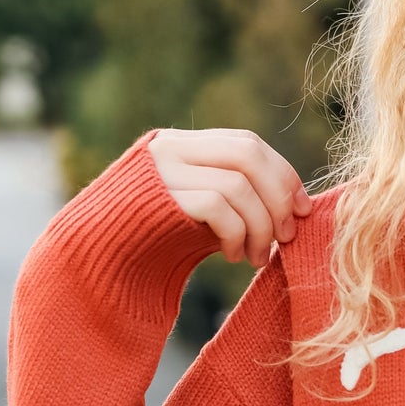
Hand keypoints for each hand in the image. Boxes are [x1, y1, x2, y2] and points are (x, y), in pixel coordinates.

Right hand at [148, 127, 311, 268]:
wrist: (102, 262)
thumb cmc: (159, 242)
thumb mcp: (204, 213)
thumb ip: (237, 198)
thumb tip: (298, 207)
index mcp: (186, 145)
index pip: (248, 144)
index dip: (283, 174)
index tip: (303, 210)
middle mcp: (172, 148)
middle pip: (248, 155)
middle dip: (278, 198)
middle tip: (287, 237)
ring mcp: (163, 169)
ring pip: (238, 185)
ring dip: (261, 227)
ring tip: (257, 257)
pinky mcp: (159, 196)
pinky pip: (217, 206)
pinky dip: (237, 234)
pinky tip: (234, 256)